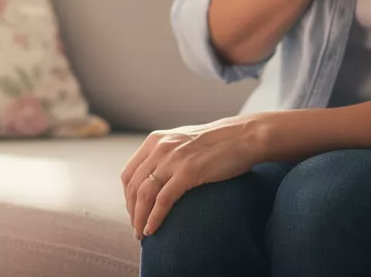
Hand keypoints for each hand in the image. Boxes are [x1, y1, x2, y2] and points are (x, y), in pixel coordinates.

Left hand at [120, 115, 265, 239]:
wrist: (243, 137)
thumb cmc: (217, 143)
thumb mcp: (183, 143)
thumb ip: (166, 155)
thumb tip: (156, 178)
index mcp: (155, 141)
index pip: (128, 174)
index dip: (127, 197)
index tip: (134, 212)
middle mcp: (159, 148)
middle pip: (133, 186)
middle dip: (132, 211)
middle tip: (136, 229)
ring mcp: (173, 159)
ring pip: (144, 194)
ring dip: (139, 218)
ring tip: (142, 234)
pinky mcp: (188, 172)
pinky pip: (163, 200)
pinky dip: (154, 218)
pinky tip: (152, 230)